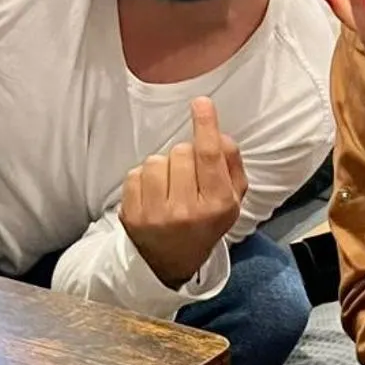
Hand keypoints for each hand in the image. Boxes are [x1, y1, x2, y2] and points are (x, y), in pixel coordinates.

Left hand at [118, 97, 246, 289]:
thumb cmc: (205, 223)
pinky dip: (144, 179)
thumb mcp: (232, 200)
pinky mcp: (132, 215)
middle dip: (185, 156)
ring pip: (156, 160)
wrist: (172, 261)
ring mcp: (156, 215)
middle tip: (188, 178)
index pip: (208, 155)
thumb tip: (219, 134)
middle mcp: (186, 211)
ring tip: (170, 187)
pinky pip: (135, 173)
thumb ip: (231, 165)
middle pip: (181, 152)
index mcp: (217, 205)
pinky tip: (153, 195)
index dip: (205, 125)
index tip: (201, 103)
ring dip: (163, 167)